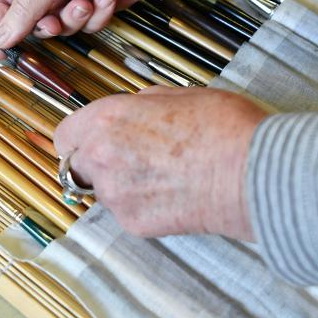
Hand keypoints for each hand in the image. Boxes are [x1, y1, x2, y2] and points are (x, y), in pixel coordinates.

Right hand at [0, 0, 212, 54]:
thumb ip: (24, 11)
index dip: (2, 24)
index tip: (1, 51)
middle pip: (33, 18)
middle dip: (48, 23)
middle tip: (55, 22)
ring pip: (63, 26)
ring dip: (76, 18)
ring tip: (88, 0)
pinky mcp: (98, 2)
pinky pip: (89, 24)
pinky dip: (98, 14)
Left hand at [53, 86, 267, 239]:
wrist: (251, 172)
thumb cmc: (224, 126)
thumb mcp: (178, 94)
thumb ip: (141, 105)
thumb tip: (132, 112)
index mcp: (108, 118)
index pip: (65, 134)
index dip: (81, 135)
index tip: (94, 136)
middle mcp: (102, 156)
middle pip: (76, 164)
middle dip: (96, 160)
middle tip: (129, 156)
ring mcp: (116, 194)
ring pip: (102, 190)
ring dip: (121, 182)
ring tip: (162, 173)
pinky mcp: (134, 223)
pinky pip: (125, 211)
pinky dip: (142, 204)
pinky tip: (172, 192)